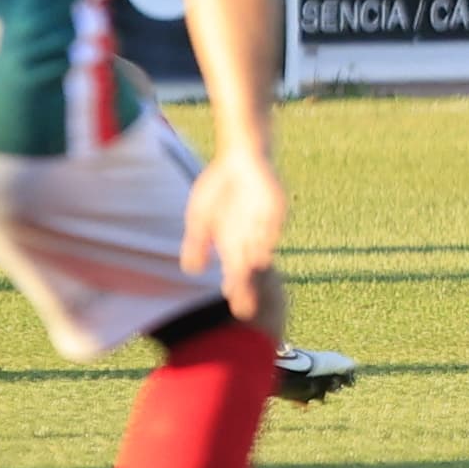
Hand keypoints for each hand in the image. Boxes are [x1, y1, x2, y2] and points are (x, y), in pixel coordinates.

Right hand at [180, 140, 287, 322]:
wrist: (239, 157)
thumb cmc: (219, 188)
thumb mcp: (200, 217)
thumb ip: (197, 242)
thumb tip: (192, 271)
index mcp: (235, 243)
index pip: (237, 273)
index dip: (237, 290)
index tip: (237, 310)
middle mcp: (252, 236)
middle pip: (251, 266)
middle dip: (249, 286)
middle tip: (247, 308)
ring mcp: (266, 220)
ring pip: (261, 245)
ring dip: (256, 260)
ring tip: (251, 277)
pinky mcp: (276, 204)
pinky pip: (272, 220)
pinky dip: (268, 232)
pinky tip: (264, 246)